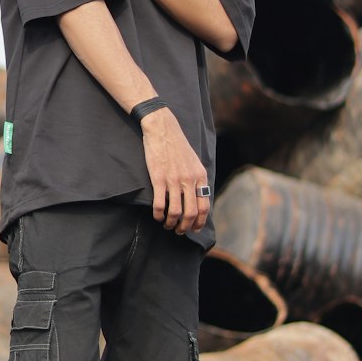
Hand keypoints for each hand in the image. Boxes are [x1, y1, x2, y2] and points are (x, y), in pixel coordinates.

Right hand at [139, 107, 210, 234]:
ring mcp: (174, 180)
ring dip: (171, 223)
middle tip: (179, 231)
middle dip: (185, 227)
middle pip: (191, 213)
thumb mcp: (194, 162)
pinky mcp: (158, 178)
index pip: (204, 207)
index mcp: (200, 176)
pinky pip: (160, 204)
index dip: (199, 222)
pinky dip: (158, 214)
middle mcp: (189, 180)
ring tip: (167, 225)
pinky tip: (157, 216)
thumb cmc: (177, 146)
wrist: (163, 129)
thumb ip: (197, 179)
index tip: (193, 229)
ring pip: (176, 211)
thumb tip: (198, 197)